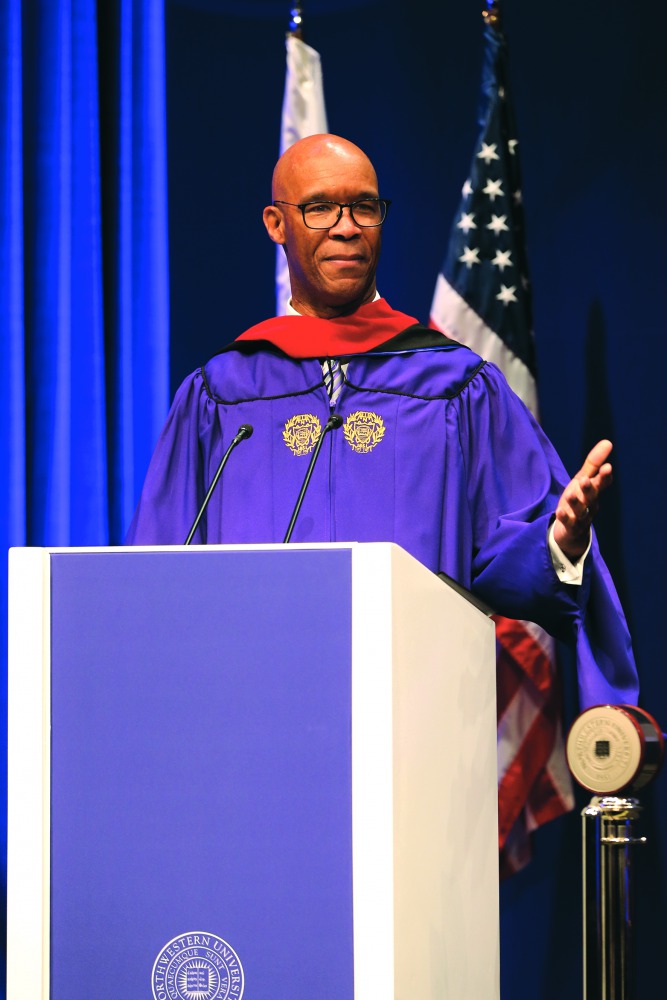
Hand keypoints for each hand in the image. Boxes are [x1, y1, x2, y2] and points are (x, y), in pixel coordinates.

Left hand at [552, 439, 612, 561]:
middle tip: (586, 480)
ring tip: (571, 494)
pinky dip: (564, 517)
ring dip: (576, 503)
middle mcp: (590, 504)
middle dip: (590, 488)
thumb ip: (594, 463)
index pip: (602, 483)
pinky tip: (559, 511)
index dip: (604, 476)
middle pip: (591, 497)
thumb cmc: (579, 500)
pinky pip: (568, 523)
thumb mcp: (583, 480)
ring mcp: (581, 517)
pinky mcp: (570, 527)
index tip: (607, 467)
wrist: (572, 530)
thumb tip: (608, 441)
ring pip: (580, 510)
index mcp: (594, 491)